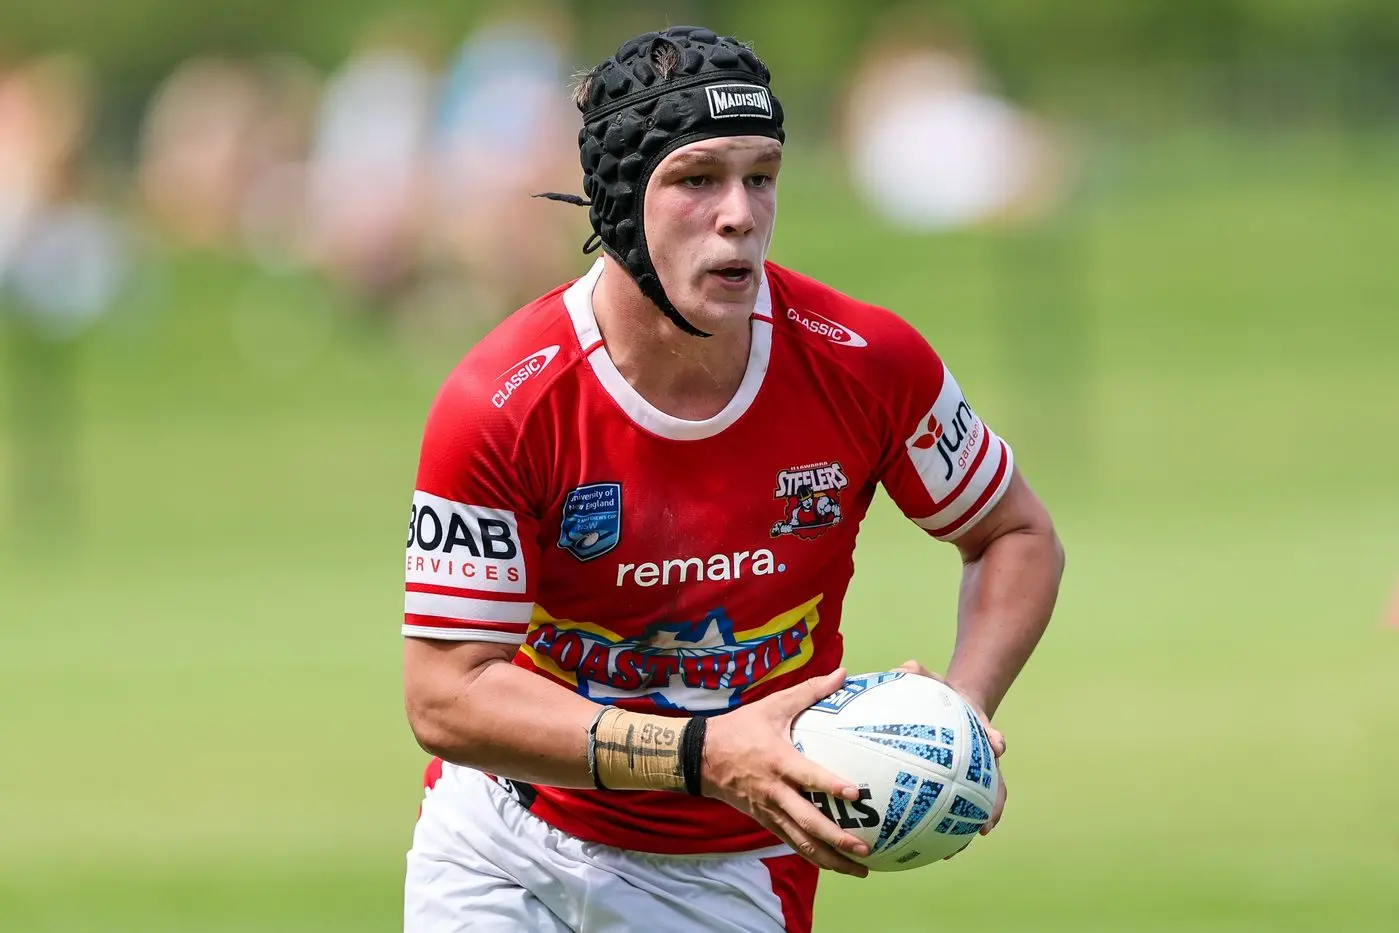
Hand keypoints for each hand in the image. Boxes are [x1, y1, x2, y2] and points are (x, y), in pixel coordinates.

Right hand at [702, 668, 870, 876]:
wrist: (701, 757)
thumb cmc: (740, 728)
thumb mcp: (773, 705)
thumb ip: (809, 692)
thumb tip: (843, 674)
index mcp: (777, 761)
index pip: (807, 776)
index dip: (830, 785)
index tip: (855, 794)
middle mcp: (774, 792)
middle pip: (807, 822)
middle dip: (837, 838)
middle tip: (865, 848)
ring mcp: (769, 811)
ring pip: (801, 842)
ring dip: (831, 858)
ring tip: (859, 870)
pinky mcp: (764, 821)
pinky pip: (792, 843)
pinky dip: (814, 856)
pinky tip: (835, 864)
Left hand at [895, 659, 1007, 847]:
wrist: (951, 703)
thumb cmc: (937, 690)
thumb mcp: (929, 678)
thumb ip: (917, 673)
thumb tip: (903, 667)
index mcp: (979, 728)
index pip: (991, 733)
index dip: (995, 739)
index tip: (998, 746)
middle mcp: (981, 757)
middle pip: (996, 783)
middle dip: (993, 806)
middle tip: (985, 826)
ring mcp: (972, 773)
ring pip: (977, 804)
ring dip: (968, 827)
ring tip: (952, 852)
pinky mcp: (956, 784)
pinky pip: (950, 807)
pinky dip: (942, 826)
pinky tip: (923, 846)